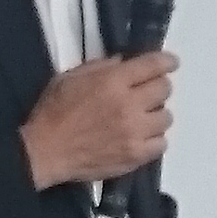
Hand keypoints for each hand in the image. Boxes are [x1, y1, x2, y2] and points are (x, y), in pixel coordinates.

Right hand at [22, 51, 173, 189]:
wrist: (45, 151)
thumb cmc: (54, 111)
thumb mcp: (72, 77)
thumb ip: (102, 67)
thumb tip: (126, 63)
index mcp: (113, 81)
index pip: (153, 66)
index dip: (166, 62)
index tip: (171, 63)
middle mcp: (129, 105)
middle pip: (164, 90)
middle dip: (158, 87)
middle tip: (147, 93)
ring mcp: (135, 132)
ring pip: (166, 117)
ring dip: (156, 115)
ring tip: (142, 119)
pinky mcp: (135, 155)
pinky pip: (161, 144)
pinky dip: (154, 139)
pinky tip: (141, 138)